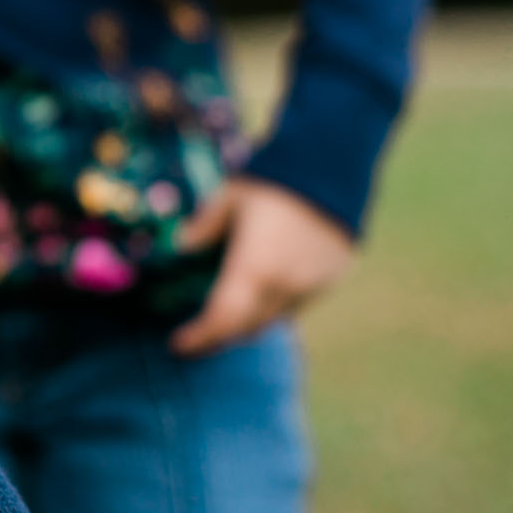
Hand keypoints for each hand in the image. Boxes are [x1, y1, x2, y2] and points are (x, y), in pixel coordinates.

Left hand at [169, 177, 354, 356]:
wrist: (334, 167)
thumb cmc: (273, 181)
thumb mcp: (229, 198)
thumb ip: (204, 226)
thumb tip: (182, 247)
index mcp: (255, 268)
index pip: (223, 319)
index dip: (200, 337)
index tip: (178, 344)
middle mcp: (286, 286)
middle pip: (248, 327)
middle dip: (220, 335)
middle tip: (198, 334)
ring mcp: (313, 285)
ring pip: (274, 319)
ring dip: (249, 322)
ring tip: (227, 313)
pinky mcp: (331, 278)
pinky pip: (296, 304)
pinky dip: (274, 306)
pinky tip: (261, 293)